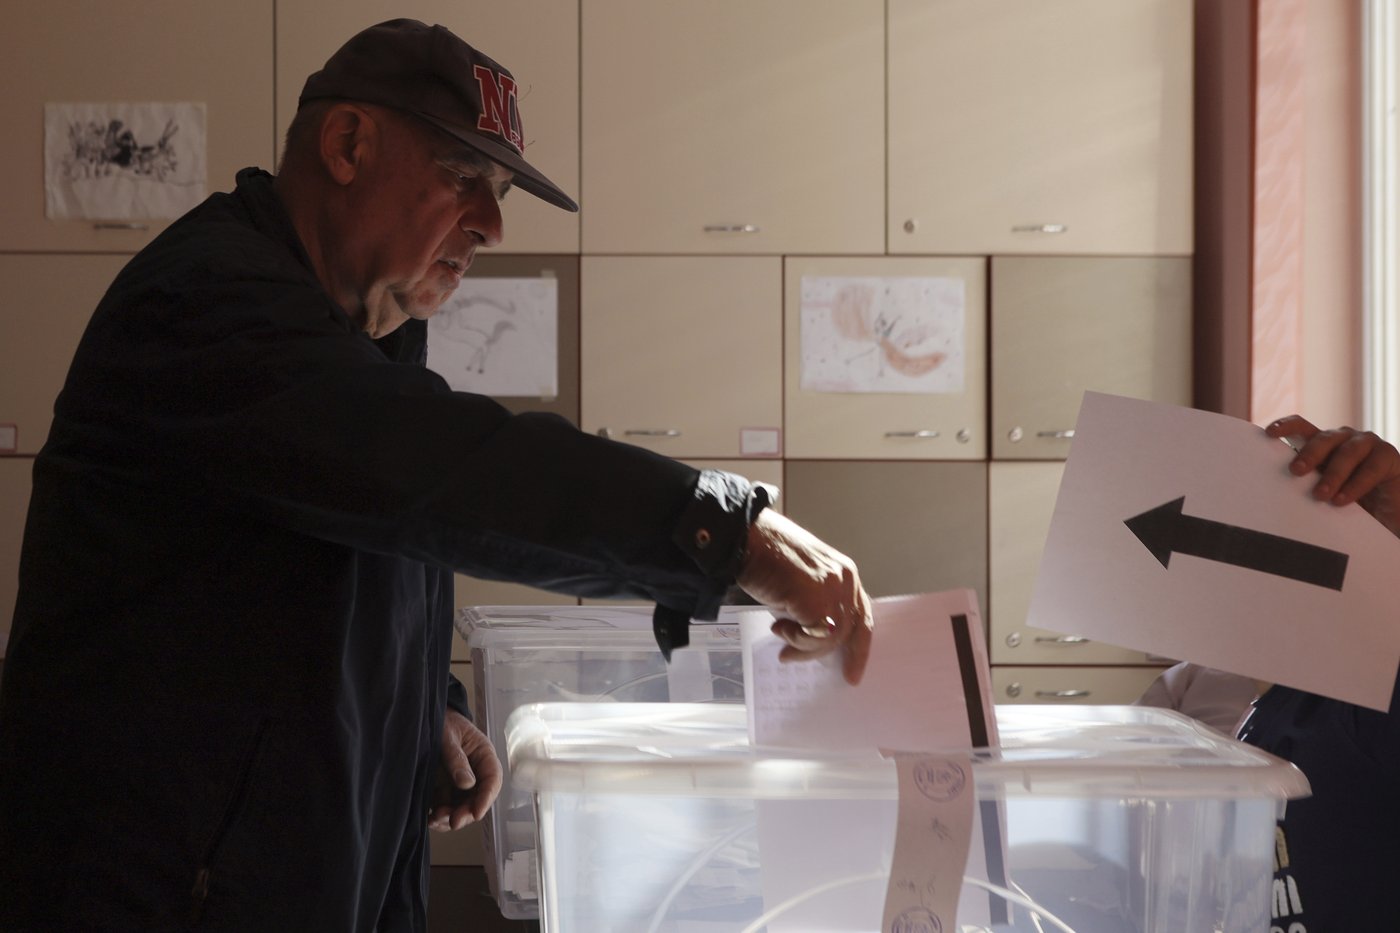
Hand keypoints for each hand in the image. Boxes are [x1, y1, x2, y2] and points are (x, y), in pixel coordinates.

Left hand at [428, 708, 502, 831]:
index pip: (492, 780)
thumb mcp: (449, 736)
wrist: (426, 718)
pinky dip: (439, 816)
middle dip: (466, 813)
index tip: (476, 813)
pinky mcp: (445, 789)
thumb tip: (467, 784)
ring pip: (461, 807)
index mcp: (484, 756)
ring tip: (435, 820)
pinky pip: (446, 807)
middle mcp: (475, 773)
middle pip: (477, 799)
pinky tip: (429, 819)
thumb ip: (456, 759)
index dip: (486, 799)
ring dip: (451, 818)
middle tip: (452, 822)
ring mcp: (460, 783)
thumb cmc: (443, 722)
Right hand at [736, 509, 873, 684]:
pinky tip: (778, 626)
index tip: (854, 668)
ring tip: (782, 639)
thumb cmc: (765, 555)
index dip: (859, 643)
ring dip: (804, 646)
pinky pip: (813, 637)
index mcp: (844, 572)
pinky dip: (794, 639)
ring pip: (832, 638)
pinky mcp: (817, 601)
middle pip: (852, 630)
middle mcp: (845, 579)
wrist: (745, 539)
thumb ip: (814, 604)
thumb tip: (813, 637)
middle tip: (834, 673)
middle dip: (837, 655)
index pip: (860, 613)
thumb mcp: (801, 581)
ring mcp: (833, 589)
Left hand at [1265, 414, 1399, 537]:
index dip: (1286, 426)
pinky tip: (1343, 499)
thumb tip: (1273, 495)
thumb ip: (1305, 486)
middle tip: (1295, 471)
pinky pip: (1371, 467)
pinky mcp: (1388, 456)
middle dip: (1309, 454)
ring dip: (1333, 474)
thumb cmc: (1349, 502)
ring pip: (1347, 452)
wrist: (1387, 515)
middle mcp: (1344, 439)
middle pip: (1323, 439)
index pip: (1302, 427)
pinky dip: (1355, 484)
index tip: (1269, 433)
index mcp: (1323, 445)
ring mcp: (1367, 444)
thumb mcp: (1323, 492)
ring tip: (1321, 495)